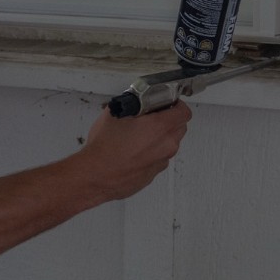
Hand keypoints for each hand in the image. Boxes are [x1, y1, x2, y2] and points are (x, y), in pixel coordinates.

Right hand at [74, 101, 191, 200]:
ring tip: (136, 137)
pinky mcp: (153, 174)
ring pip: (168, 145)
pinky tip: (131, 153)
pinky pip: (157, 159)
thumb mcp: (115, 113)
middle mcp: (165, 145)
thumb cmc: (104, 148)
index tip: (167, 104)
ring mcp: (160, 162)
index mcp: (159, 127)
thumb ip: (132, 105)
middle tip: (150, 118)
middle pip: (179, 128)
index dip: (177, 105)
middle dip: (168, 121)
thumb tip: (137, 103)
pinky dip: (150, 154)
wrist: (95, 176)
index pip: (184, 112)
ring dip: (158, 139)